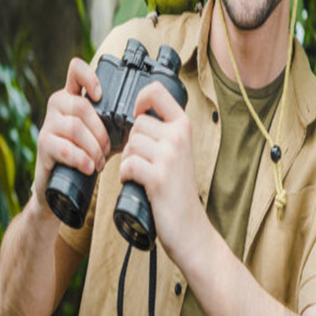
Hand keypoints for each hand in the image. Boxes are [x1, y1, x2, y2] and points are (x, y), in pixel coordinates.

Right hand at [34, 58, 109, 212]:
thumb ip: (118, 120)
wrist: (64, 185)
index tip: (100, 94)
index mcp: (74, 97)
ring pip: (74, 127)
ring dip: (93, 147)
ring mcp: (48, 124)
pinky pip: (63, 148)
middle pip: (82, 106)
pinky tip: (89, 167)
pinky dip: (81, 159)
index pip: (75, 71)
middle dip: (100, 131)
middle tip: (107, 149)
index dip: (89, 76)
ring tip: (100, 161)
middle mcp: (58, 105)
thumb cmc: (90, 153)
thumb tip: (147, 118)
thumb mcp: (107, 133)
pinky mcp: (43, 144)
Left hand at [118, 82, 204, 262]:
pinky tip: (137, 184)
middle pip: (136, 124)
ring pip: (130, 144)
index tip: (137, 113)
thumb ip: (163, 131)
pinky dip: (126, 176)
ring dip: (128, 161)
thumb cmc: (177, 188)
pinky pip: (128, 165)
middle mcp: (179, 136)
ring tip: (140, 174)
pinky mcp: (158, 176)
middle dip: (132, 143)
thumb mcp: (177, 151)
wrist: (188, 224)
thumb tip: (135, 116)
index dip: (140, 98)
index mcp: (184, 126)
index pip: (156, 91)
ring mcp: (170, 155)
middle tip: (141, 162)